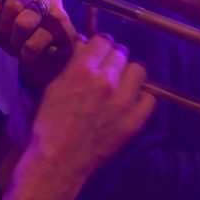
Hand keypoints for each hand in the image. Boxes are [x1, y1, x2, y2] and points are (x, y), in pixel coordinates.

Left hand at [0, 0, 77, 88]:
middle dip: (3, 24)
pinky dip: (25, 53)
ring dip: (14, 41)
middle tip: (3, 34)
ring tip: (18, 43)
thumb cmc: (17, 31)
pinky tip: (32, 50)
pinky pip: (32, 44)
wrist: (47, 58)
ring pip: (23, 23)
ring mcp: (54, 4)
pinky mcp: (64, 26)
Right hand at [27, 35, 155, 179]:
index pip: (103, 40)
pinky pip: (150, 97)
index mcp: (83, 70)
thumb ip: (74, 63)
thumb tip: (85, 43)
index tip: (99, 52)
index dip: (100, 45)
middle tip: (107, 69)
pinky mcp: (134, 121)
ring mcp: (123, 102)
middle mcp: (106, 81)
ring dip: (128, 74)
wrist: (59, 160)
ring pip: (138, 70)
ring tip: (120, 84)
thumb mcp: (55, 86)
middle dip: (113, 57)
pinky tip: (130, 102)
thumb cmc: (50, 123)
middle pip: (121, 52)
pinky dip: (141, 97)